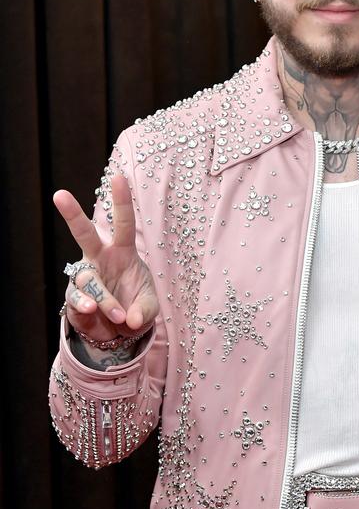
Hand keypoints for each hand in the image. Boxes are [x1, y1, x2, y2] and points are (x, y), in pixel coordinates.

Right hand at [53, 174, 158, 342]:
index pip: (122, 223)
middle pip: (84, 233)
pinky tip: (93, 311)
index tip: (118, 177)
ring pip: (88, 279)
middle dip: (72, 214)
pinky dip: (86, 305)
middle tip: (59, 194)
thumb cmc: (136, 308)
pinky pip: (77, 298)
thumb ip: (144, 311)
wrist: (118, 332)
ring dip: (104, 299)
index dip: (121, 201)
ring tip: (119, 316)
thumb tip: (131, 319)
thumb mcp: (149, 309)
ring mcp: (85, 277)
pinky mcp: (74, 297)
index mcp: (122, 252)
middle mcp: (100, 259)